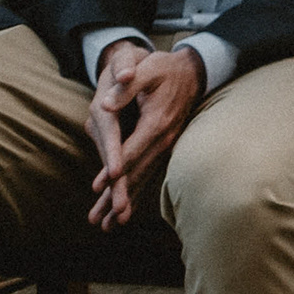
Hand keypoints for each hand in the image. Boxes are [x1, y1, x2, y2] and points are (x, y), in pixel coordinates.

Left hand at [90, 42, 207, 228]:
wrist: (194, 71)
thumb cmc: (166, 68)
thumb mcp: (148, 68)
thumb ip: (127, 85)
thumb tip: (105, 103)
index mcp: (156, 121)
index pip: (131, 150)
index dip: (114, 168)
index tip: (99, 188)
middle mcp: (163, 138)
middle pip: (137, 172)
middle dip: (118, 197)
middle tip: (102, 222)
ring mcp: (166, 144)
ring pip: (143, 177)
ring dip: (126, 201)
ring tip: (109, 225)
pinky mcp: (165, 146)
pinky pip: (149, 172)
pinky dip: (137, 192)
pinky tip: (127, 208)